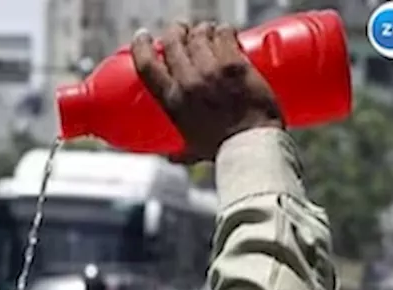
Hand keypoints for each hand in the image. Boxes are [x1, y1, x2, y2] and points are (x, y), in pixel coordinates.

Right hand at [131, 21, 281, 163]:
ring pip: (199, 34)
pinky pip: (224, 34)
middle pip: (173, 41)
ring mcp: (211, 71)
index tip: (143, 37)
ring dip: (202, 30)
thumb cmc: (223, 151)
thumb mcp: (190, 150)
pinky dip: (224, 30)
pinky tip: (227, 34)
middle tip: (183, 32)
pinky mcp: (234, 64)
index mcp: (172, 101)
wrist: (251, 148)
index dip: (141, 45)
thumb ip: (179, 152)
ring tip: (209, 33)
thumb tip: (172, 157)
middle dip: (176, 31)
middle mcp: (188, 82)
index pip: (146, 63)